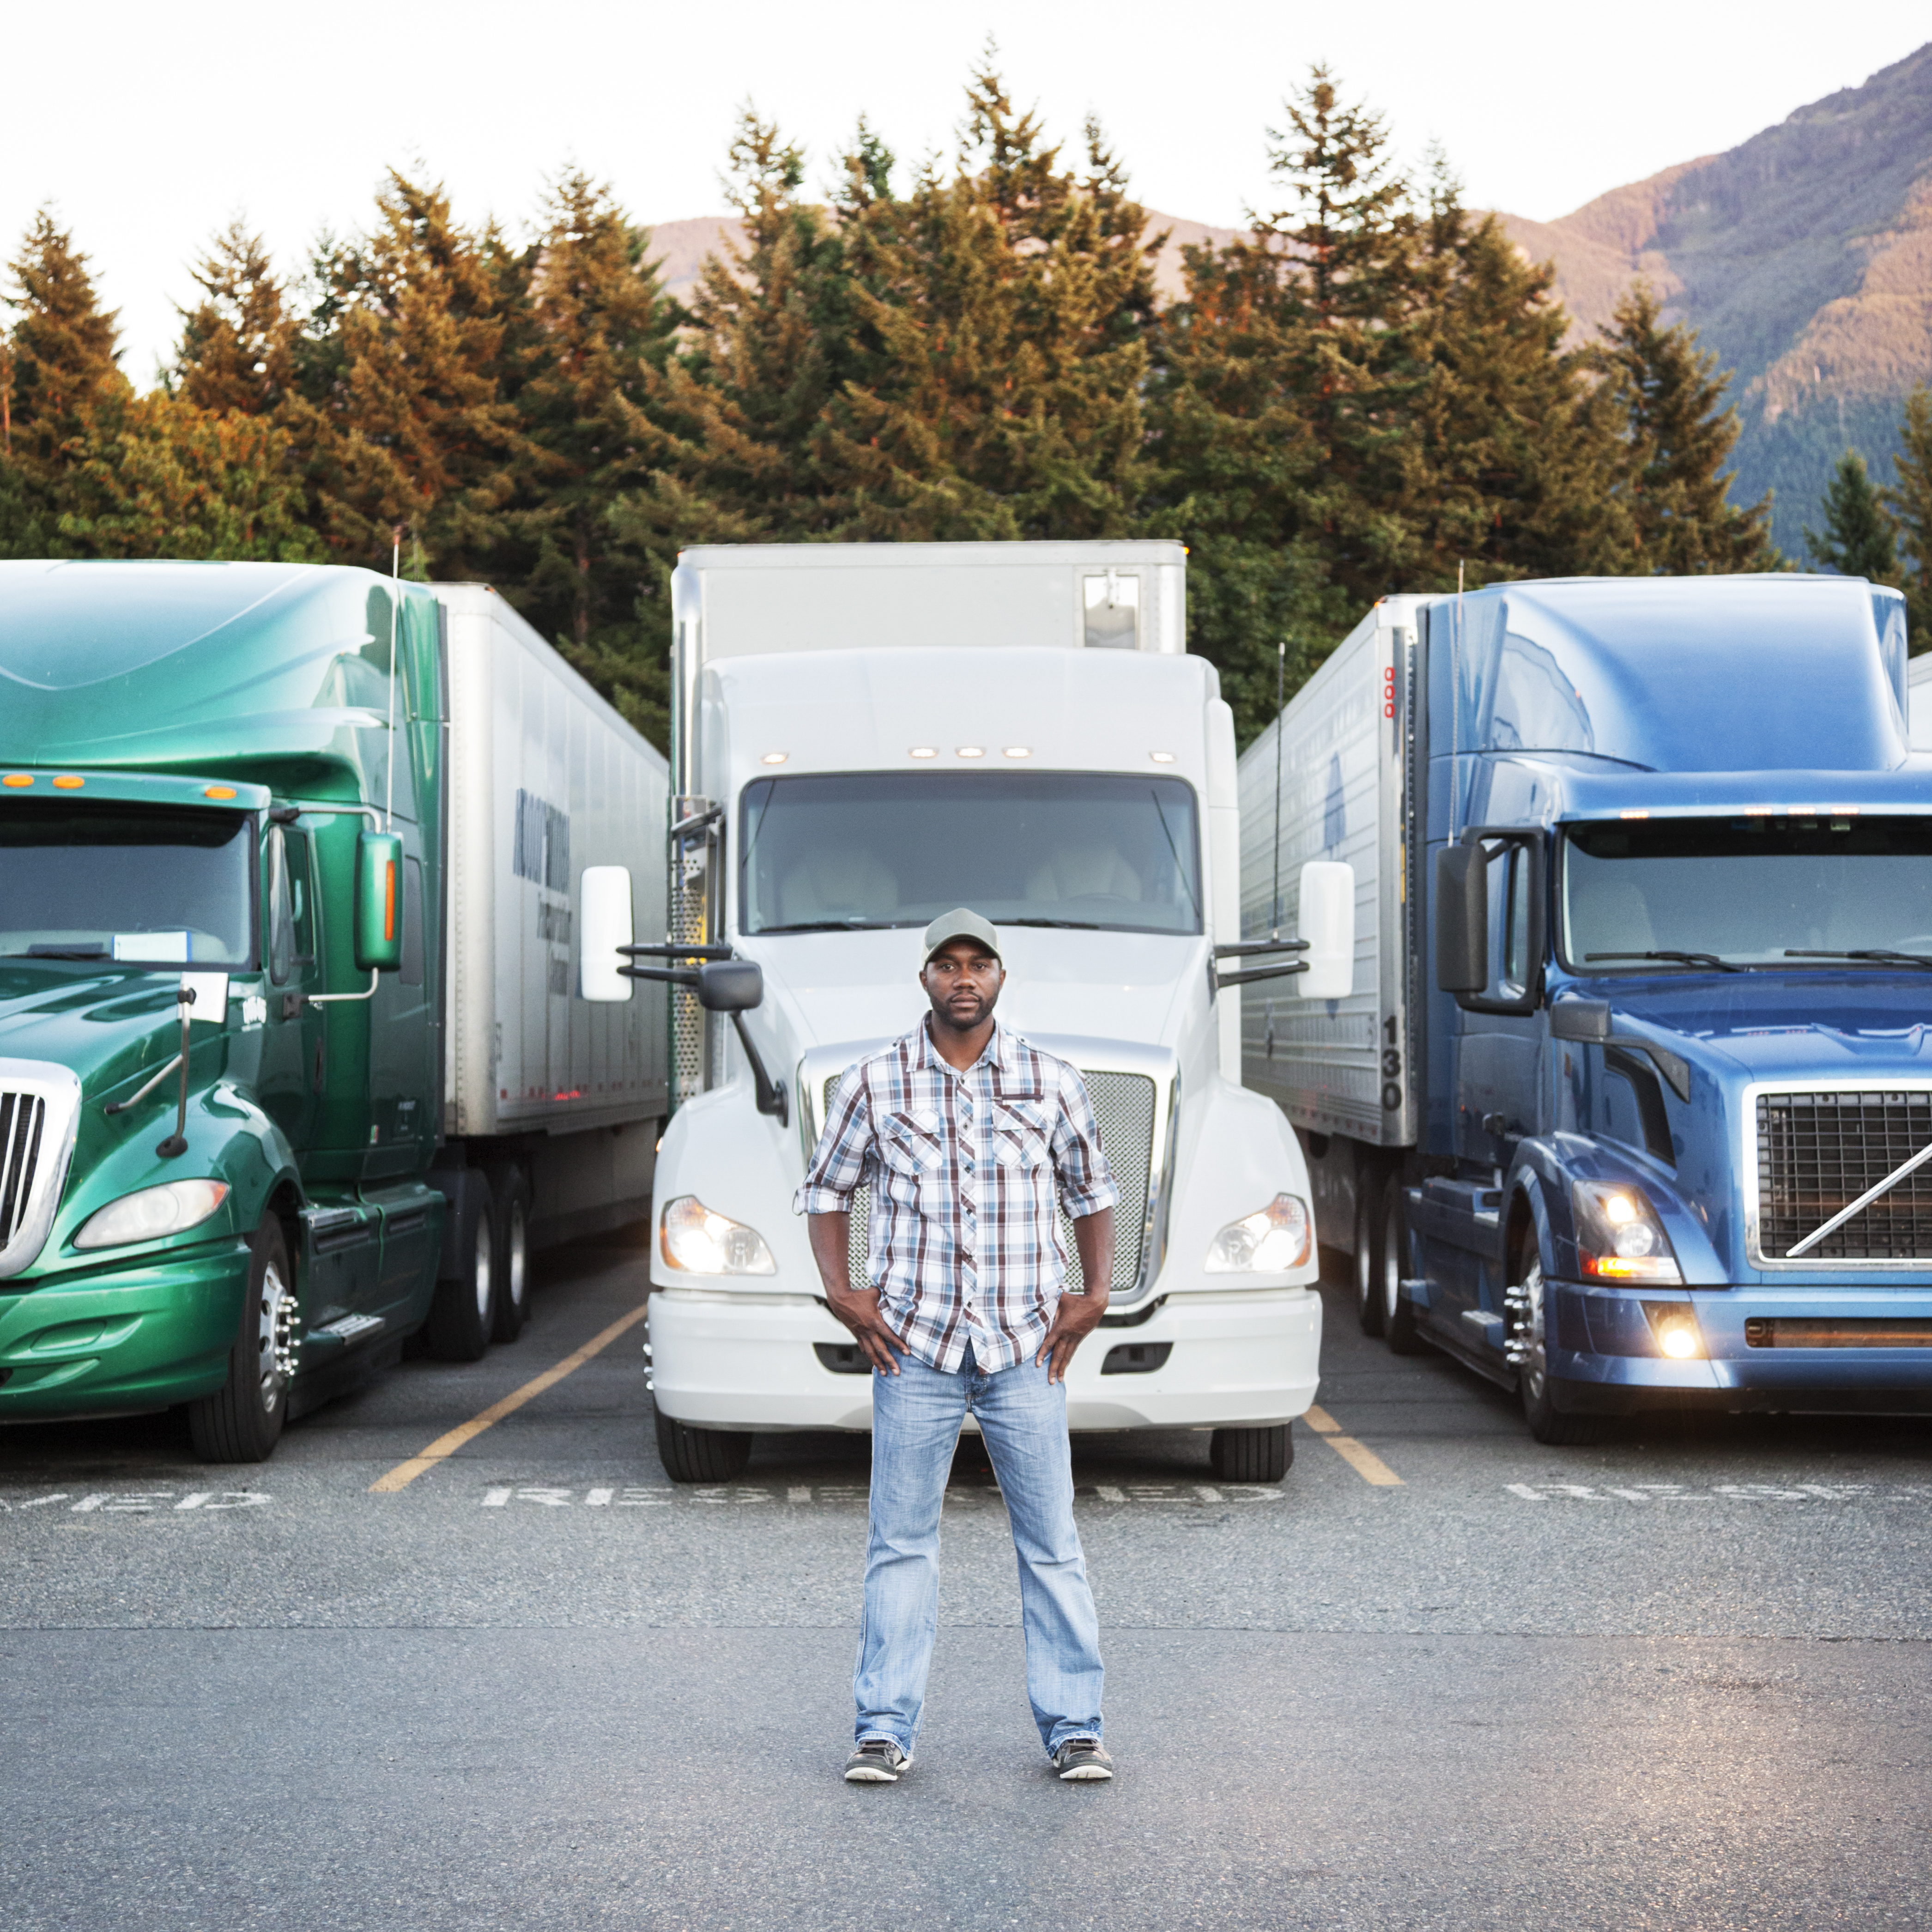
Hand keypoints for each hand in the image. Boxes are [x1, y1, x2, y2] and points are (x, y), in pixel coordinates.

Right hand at [809, 1211, 903, 1373]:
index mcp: (874, 1321)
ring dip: (878, 1363)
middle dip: (889, 1362)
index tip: (907, 1353)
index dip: (899, 1345)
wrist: (839, 1299)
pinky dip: (868, 1355)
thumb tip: (899, 1291)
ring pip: (870, 1352)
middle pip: (880, 1349)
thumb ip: (887, 1296)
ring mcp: (861, 1334)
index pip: (889, 1336)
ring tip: (885, 1373)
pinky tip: (872, 1361)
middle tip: (897, 1372)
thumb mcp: (875, 1293)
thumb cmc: (858, 1294)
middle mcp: (868, 1331)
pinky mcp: (855, 1334)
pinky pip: (863, 1347)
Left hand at [1036, 1289, 1106, 1383]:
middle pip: (1059, 1355)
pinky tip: (1064, 1368)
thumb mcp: (1060, 1300)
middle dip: (1053, 1368)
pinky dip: (1068, 1361)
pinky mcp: (1080, 1338)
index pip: (1049, 1343)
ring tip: (1058, 1380)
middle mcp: (1068, 1335)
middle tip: (1049, 1381)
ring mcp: (1075, 1338)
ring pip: (1067, 1356)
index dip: (1042, 1354)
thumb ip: (1048, 1305)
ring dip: (1062, 1369)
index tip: (1037, 1364)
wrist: (1095, 1303)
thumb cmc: (1076, 1299)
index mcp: (1061, 1326)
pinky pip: (1072, 1351)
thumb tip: (1036, 1303)